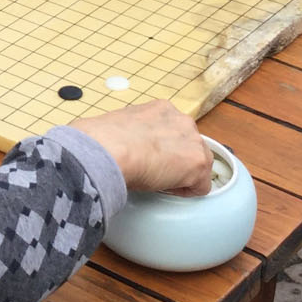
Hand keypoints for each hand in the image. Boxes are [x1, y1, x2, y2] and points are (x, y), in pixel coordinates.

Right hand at [71, 101, 212, 195]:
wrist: (107, 149)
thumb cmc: (100, 140)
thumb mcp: (117, 127)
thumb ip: (127, 133)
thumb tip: (114, 146)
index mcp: (160, 109)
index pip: (172, 131)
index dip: (162, 150)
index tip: (148, 159)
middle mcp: (181, 120)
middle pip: (189, 146)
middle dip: (175, 161)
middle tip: (152, 172)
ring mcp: (193, 140)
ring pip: (198, 165)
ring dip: (181, 175)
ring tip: (156, 181)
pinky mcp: (198, 163)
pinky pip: (200, 186)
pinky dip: (185, 192)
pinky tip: (163, 189)